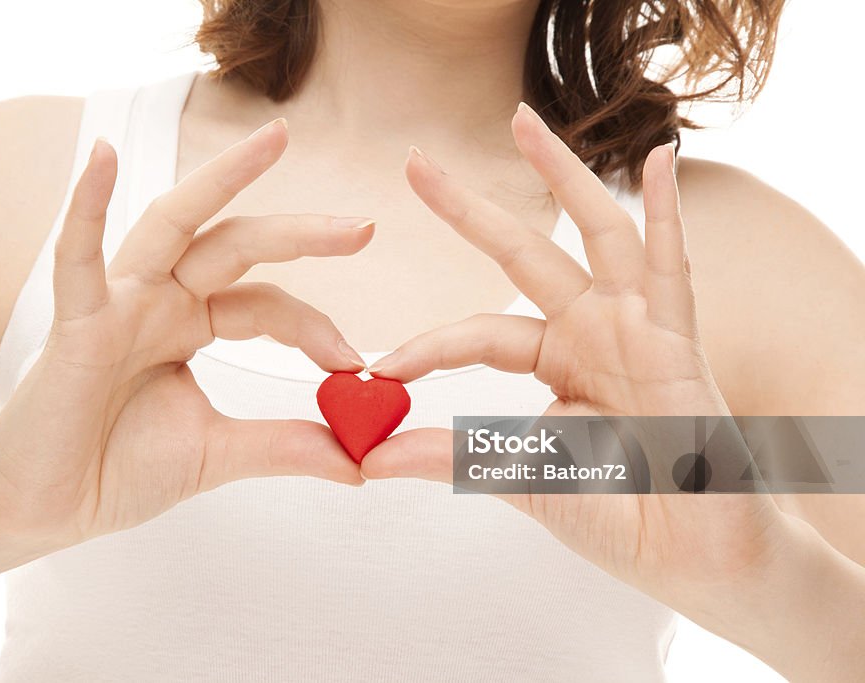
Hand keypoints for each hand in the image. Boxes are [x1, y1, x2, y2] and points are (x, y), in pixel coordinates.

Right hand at [0, 119, 372, 551]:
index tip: (357, 369)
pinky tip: (103, 155)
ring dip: (222, 180)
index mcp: (190, 325)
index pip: (267, 305)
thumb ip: (286, 446)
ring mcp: (117, 304)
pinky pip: (77, 257)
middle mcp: (158, 301)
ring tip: (273, 140)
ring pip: (172, 225)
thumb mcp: (219, 454)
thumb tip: (361, 462)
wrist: (46, 511)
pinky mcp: (74, 324)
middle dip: (299, 235)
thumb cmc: (117, 472)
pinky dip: (86, 205)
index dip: (316, 329)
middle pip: (236, 247)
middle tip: (364, 228)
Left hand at [361, 104, 789, 631]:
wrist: (689, 552)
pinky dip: (667, 210)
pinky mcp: (676, 336)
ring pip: (594, 232)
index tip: (377, 370)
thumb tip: (365, 458)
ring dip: (560, 173)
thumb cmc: (617, 514)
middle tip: (414, 164)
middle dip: (468, 209)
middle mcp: (591, 330)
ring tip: (520, 120)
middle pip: (522, 253)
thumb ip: (446, 458)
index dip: (427, 346)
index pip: (477, 334)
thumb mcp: (516, 476)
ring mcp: (635, 325)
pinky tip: (660, 158)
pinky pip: (672, 263)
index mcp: (554, 361)